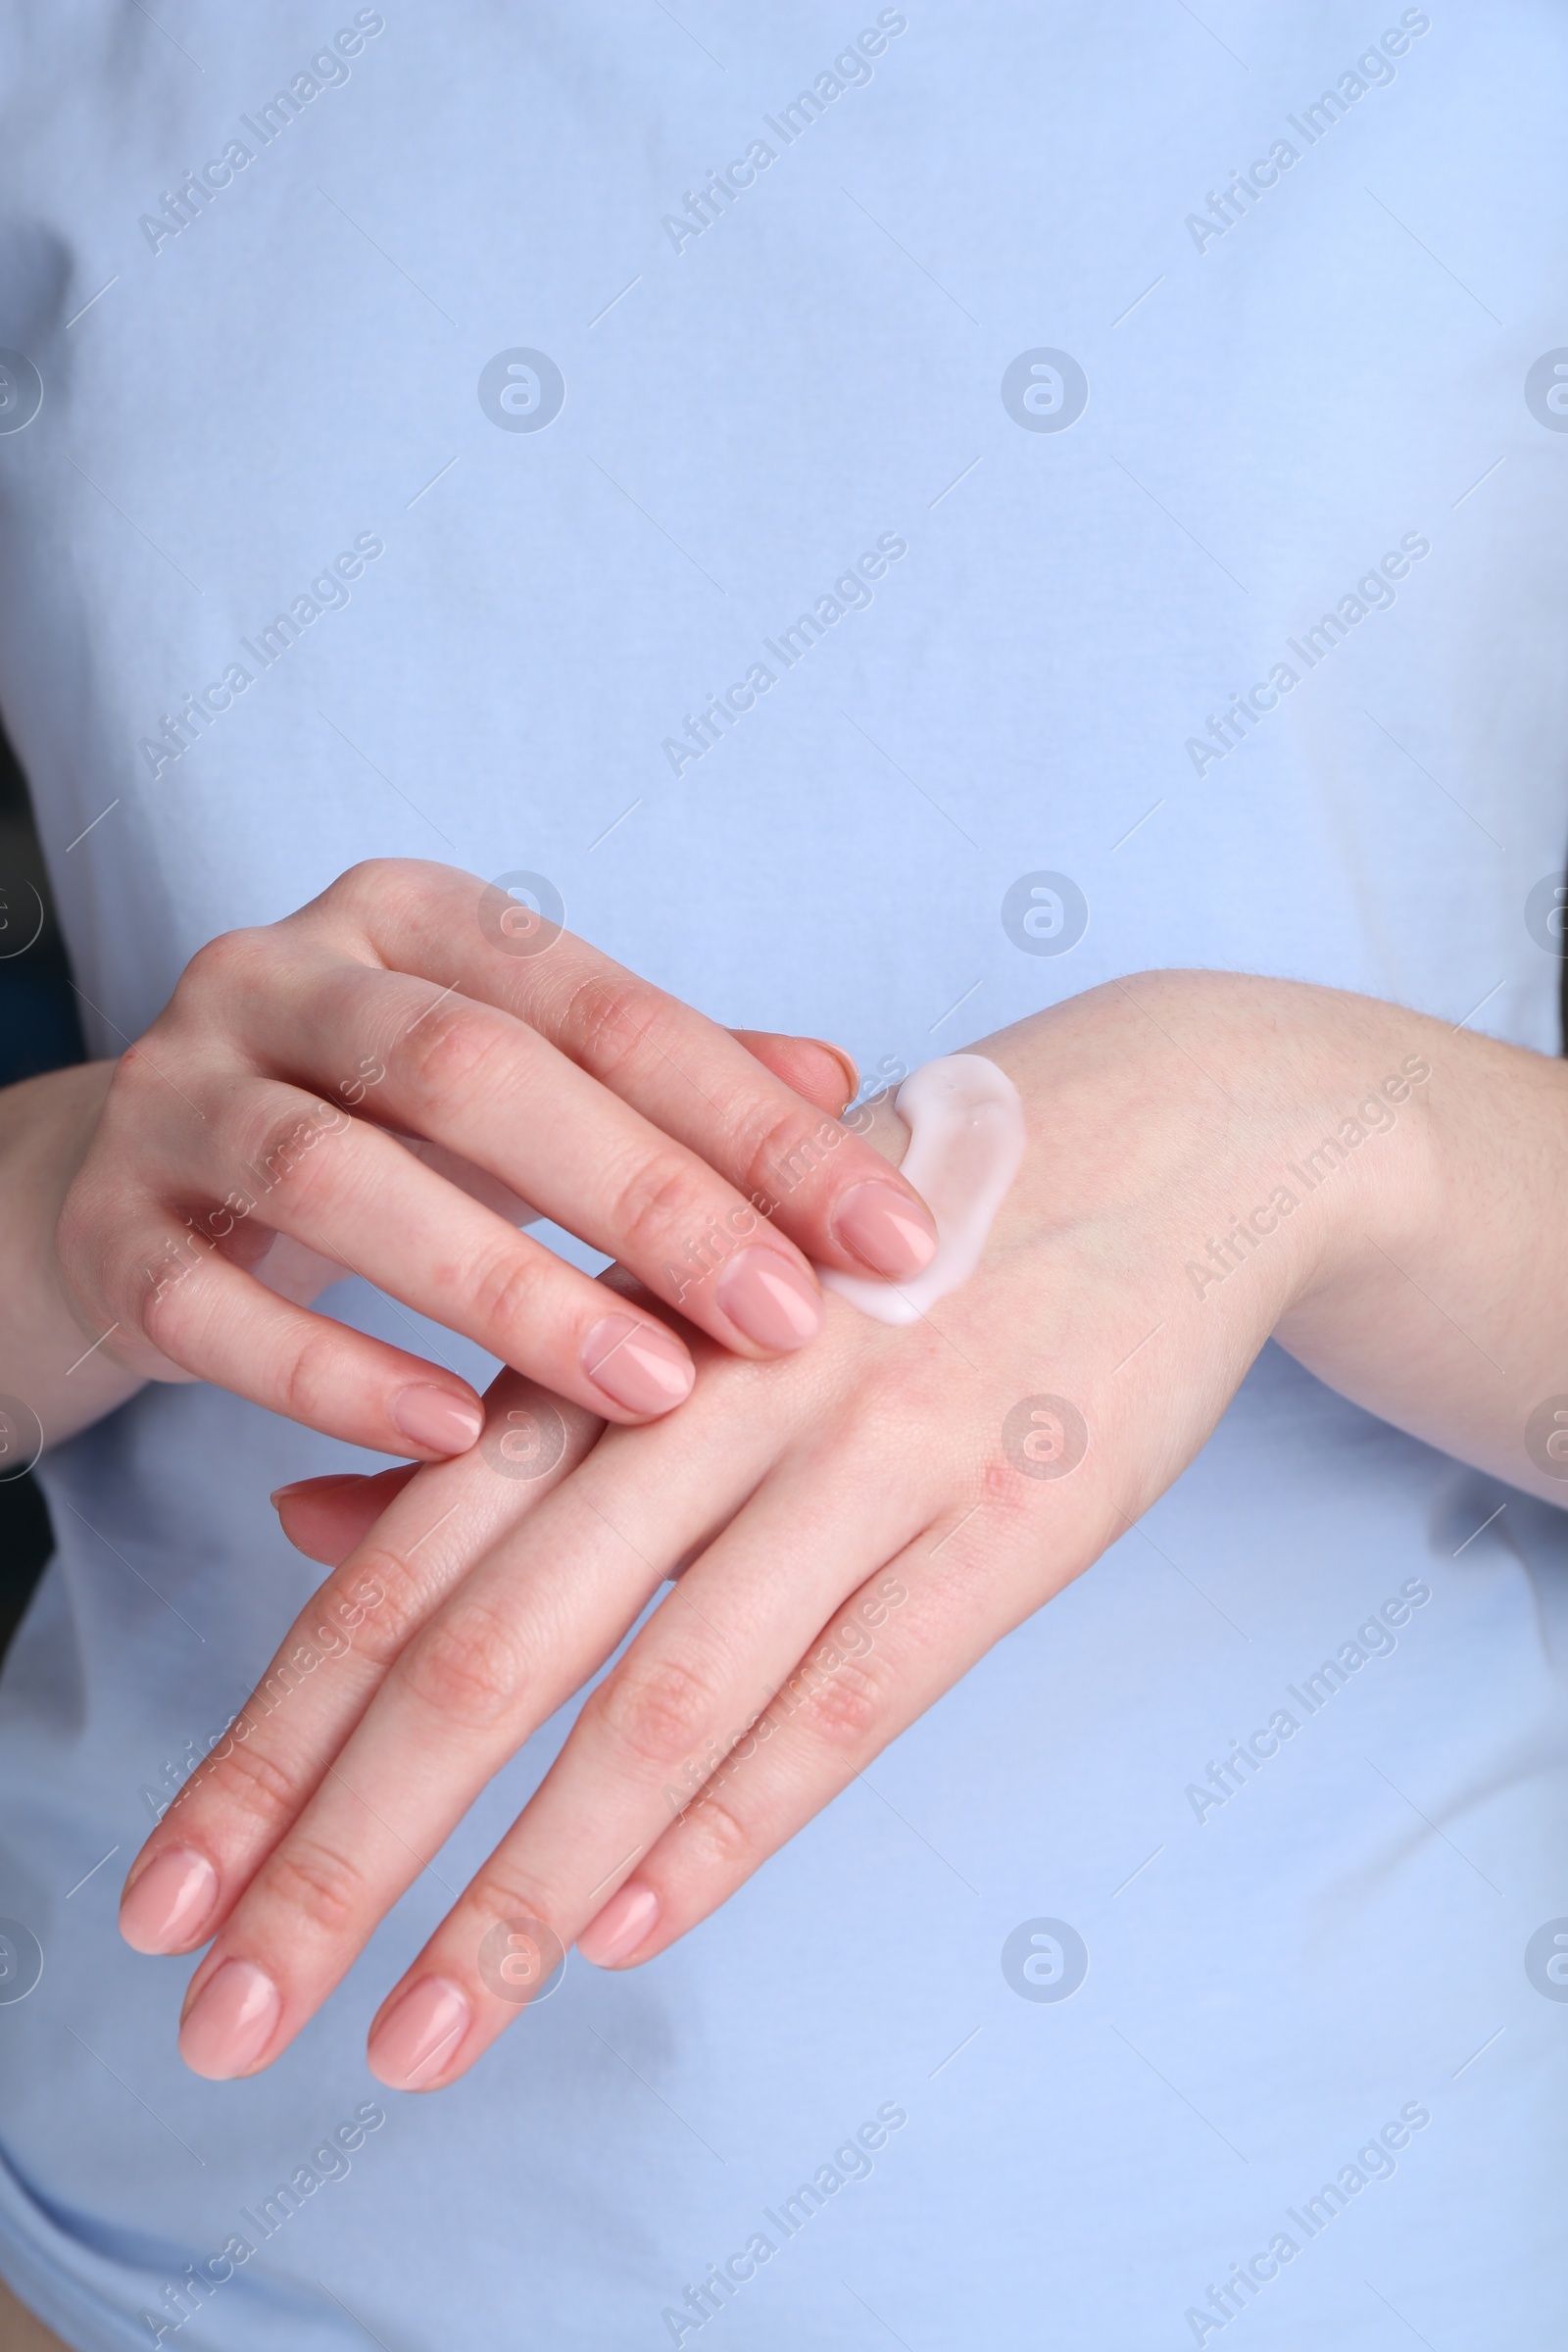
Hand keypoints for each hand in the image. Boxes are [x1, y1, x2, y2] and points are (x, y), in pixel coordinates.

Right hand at [43, 858, 937, 1454]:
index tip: (890, 1235)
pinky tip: (449, 1435)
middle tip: (782, 1321)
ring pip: (334, 1177)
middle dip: (646, 1200)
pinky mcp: (102, 1221)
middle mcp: (282, 974)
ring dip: (502, 1291)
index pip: (608, 1008)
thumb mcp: (527, 1085)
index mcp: (414, 920)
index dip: (754, 1123)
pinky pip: (207, 1302)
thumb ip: (669, 1081)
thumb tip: (842, 1078)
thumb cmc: (381, 1133)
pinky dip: (331, 1373)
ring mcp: (173, 1091)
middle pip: (472, 1072)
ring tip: (644, 1389)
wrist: (135, 1182)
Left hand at [122, 969, 1470, 2084]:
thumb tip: (302, 1529)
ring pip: (662, 1697)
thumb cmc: (892, 1227)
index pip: (401, 1561)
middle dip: (348, 1850)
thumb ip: (509, 1418)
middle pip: (491, 1646)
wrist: (1170, 1136)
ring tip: (423, 2035)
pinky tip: (627, 1930)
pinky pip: (849, 1698)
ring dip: (524, 1887)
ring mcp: (871, 1452)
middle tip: (234, 2021)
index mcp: (619, 1324)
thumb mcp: (686, 1281)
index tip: (172, 1895)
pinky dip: (732, 1825)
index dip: (271, 1738)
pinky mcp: (1012, 1518)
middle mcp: (716, 1385)